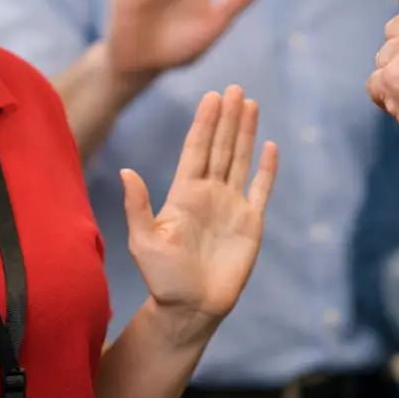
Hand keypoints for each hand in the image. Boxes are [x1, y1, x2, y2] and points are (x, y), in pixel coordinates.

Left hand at [122, 86, 278, 342]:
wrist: (191, 309)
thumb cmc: (163, 279)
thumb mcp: (144, 241)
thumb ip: (138, 206)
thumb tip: (128, 171)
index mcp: (184, 193)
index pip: (197, 149)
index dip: (204, 123)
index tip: (211, 96)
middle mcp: (209, 194)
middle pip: (221, 147)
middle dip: (227, 118)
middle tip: (234, 88)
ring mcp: (231, 206)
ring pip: (240, 160)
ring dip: (245, 132)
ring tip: (250, 104)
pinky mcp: (251, 223)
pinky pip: (261, 189)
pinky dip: (267, 169)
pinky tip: (270, 146)